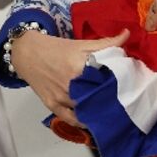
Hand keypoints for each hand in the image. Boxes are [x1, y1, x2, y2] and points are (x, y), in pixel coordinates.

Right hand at [10, 29, 129, 126]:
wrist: (27, 52)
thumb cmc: (57, 47)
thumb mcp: (82, 43)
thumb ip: (106, 42)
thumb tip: (127, 34)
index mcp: (80, 67)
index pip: (106, 80)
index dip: (119, 85)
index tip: (129, 88)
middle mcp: (71, 84)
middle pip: (96, 97)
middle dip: (109, 100)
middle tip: (121, 102)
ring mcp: (60, 96)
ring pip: (84, 109)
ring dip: (96, 112)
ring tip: (110, 114)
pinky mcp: (52, 105)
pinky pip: (69, 118)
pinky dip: (81, 122)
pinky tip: (91, 122)